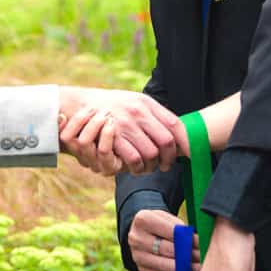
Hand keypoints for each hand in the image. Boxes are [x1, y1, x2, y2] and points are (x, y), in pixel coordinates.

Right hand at [58, 87, 187, 174]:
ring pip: (151, 153)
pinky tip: (135, 168)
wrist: (82, 104)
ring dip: (152, 165)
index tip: (188, 154)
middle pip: (166, 142)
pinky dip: (137, 167)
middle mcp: (138, 112)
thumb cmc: (113, 106)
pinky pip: (133, 159)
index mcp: (146, 103)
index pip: (175, 125)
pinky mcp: (113, 138)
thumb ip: (156, 116)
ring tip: (150, 167)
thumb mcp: (135, 102)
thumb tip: (180, 134)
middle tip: (166, 165)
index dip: (185, 142)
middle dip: (169, 158)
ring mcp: (125, 125)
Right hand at [128, 209, 197, 270]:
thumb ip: (179, 228)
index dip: (189, 238)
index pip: (171, 231)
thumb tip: (198, 242)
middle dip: (189, 254)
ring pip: (166, 266)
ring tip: (201, 268)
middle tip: (205, 258)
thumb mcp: (166, 218)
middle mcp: (137, 238)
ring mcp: (137, 256)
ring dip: (186, 268)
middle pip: (168, 250)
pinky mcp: (141, 269)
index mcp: (143, 220)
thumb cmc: (159, 223)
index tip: (203, 243)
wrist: (139, 232)